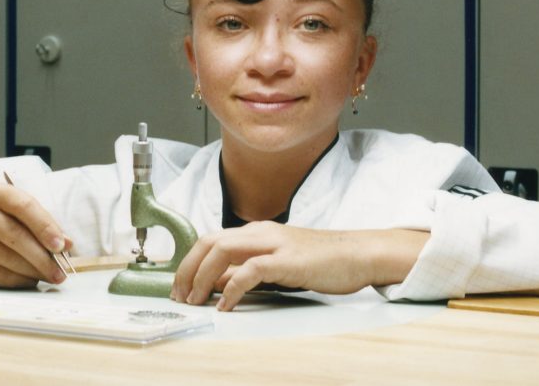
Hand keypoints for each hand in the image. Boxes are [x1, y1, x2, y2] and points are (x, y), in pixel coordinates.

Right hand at [0, 182, 73, 287]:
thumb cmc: (12, 219)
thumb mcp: (28, 212)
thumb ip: (48, 225)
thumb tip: (67, 245)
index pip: (23, 207)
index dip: (44, 227)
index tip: (62, 245)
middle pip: (15, 235)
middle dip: (42, 256)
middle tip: (61, 271)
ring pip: (7, 258)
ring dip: (34, 271)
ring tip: (52, 276)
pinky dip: (20, 280)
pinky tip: (34, 279)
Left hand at [171, 222, 428, 310]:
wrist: (359, 254)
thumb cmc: (323, 261)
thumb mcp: (279, 264)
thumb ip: (249, 270)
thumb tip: (220, 284)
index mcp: (258, 231)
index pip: (211, 239)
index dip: (190, 262)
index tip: (180, 285)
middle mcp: (261, 232)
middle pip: (209, 241)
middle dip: (187, 268)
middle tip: (179, 295)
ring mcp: (274, 243)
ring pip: (222, 250)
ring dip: (202, 277)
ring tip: (195, 300)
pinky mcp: (287, 260)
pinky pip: (249, 271)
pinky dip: (231, 288)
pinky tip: (225, 305)